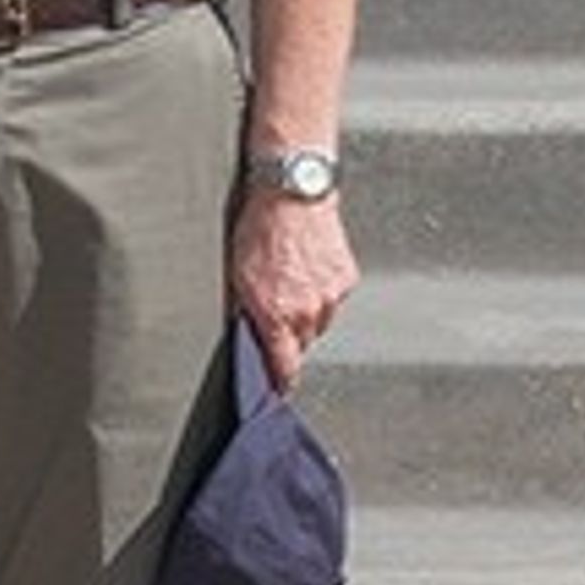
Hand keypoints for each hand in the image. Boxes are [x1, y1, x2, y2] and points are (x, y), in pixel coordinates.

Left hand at [227, 186, 355, 388]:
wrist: (292, 195)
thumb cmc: (258, 228)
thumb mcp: (238, 274)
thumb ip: (249, 311)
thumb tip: (251, 333)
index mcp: (278, 313)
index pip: (285, 365)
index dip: (282, 381)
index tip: (281, 389)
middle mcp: (308, 310)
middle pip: (302, 341)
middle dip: (290, 333)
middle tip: (277, 310)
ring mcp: (331, 296)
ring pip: (319, 319)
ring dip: (307, 311)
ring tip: (290, 281)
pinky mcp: (346, 279)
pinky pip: (333, 298)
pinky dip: (321, 291)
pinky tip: (307, 270)